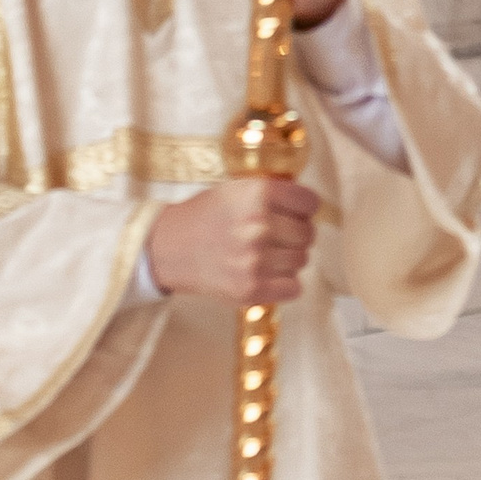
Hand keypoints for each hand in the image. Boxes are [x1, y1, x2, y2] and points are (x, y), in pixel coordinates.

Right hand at [148, 178, 318, 303]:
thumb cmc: (207, 216)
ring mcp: (255, 260)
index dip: (304, 209)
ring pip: (302, 260)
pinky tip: (266, 274)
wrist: (168, 248)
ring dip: (288, 259)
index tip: (295, 213)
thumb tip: (312, 207)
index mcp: (258, 194)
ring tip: (264, 255)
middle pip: (308, 234)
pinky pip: (294, 287)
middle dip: (296, 235)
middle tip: (275, 236)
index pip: (310, 203)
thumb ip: (274, 195)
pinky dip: (284, 283)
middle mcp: (259, 225)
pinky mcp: (250, 289)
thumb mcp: (238, 189)